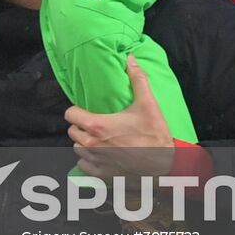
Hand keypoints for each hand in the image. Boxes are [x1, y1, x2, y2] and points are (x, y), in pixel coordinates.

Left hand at [66, 55, 174, 177]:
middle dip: (81, 127)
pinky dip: (88, 161)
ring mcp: (95, 161)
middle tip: (96, 125)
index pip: (70, 114)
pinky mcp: (101, 175)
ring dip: (84, 144)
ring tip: (99, 139)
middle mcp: (91, 144)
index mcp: (98, 126)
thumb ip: (137, 80)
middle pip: (72, 131)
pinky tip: (100, 155)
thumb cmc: (154, 136)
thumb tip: (131, 59)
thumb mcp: (148, 105)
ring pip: (77, 149)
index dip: (77, 111)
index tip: (86, 111)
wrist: (164, 166)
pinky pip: (83, 166)